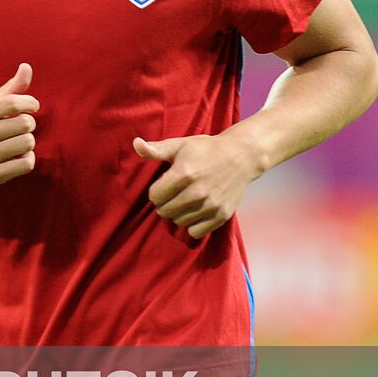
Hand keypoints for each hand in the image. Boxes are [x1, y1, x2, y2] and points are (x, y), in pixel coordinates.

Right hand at [0, 63, 38, 188]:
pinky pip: (26, 164)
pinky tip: (18, 155)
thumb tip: (27, 67)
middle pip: (25, 124)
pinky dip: (28, 158)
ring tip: (18, 141)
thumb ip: (10, 88)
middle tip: (21, 126)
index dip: (30, 102)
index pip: (13, 103)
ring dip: (28, 141)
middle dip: (28, 123)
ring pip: (27, 143)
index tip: (32, 106)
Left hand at [133, 130, 260, 239]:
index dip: (156, 191)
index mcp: (184, 174)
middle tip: (173, 194)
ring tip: (184, 201)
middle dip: (165, 203)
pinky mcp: (222, 215)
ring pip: (179, 222)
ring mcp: (211, 205)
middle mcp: (197, 192)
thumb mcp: (180, 144)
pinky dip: (192, 224)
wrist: (241, 155)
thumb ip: (156, 149)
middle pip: (165, 211)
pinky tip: (195, 211)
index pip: (155, 196)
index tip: (164, 184)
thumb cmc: (206, 149)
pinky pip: (196, 232)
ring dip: (178, 214)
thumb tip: (135, 144)